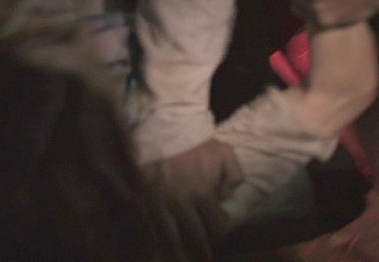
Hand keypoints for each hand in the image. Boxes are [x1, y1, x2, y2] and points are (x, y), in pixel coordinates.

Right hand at [142, 139, 241, 260]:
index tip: (217, 236)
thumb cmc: (194, 142)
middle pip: (196, 238)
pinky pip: (149, 230)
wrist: (162, 129)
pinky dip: (154, 245)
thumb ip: (234, 178)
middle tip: (205, 258)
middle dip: (202, 252)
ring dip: (178, 255)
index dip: (219, 234)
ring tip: (182, 261)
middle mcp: (182, 205)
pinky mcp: (143, 203)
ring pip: (171, 240)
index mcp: (203, 194)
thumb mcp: (224, 154)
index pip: (217, 225)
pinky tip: (157, 253)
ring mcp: (160, 206)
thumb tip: (225, 199)